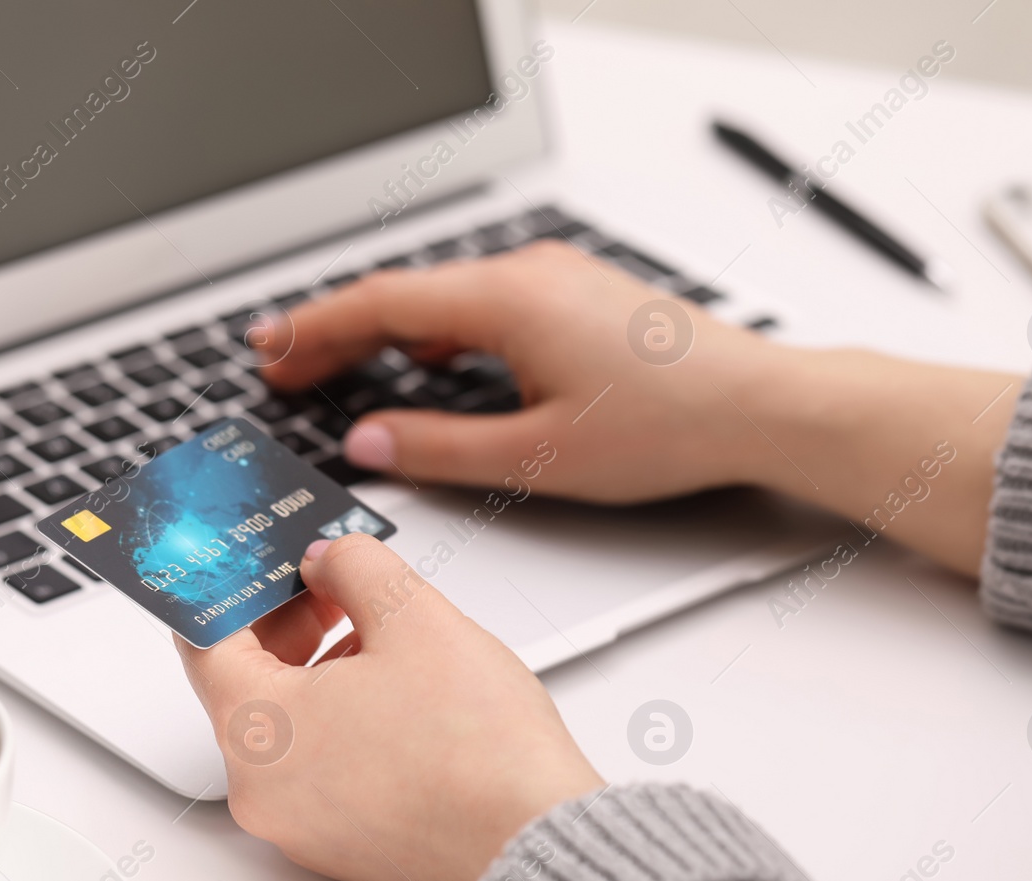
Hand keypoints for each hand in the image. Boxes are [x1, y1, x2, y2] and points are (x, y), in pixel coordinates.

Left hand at [177, 534, 603, 880]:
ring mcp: (299, 827)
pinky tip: (396, 693)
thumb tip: (328, 559)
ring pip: (285, 726)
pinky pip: (316, 767)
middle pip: (243, 683)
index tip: (261, 557)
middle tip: (332, 582)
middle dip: (286, 622)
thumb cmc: (481, 752)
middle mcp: (261, 790)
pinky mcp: (341, 848)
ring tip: (381, 634)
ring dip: (318, 668)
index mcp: (257, 731)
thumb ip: (353, 567)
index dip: (236, 583)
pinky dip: (339, 720)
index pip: (206, 638)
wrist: (537, 846)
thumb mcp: (414, 616)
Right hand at [260, 241, 1023, 576]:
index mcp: (507, 301)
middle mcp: (528, 274)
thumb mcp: (538, 455)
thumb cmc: (668, 427)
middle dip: (337, 327)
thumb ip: (441, 449)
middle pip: (407, 293)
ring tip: (340, 360)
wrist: (761, 405)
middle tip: (283, 360)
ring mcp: (557, 278)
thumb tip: (370, 443)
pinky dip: (438, 328)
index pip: (381, 305)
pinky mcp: (579, 296)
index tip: (270, 353)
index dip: (315, 330)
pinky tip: (431, 358)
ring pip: (446, 297)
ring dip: (387, 328)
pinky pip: (486, 302)